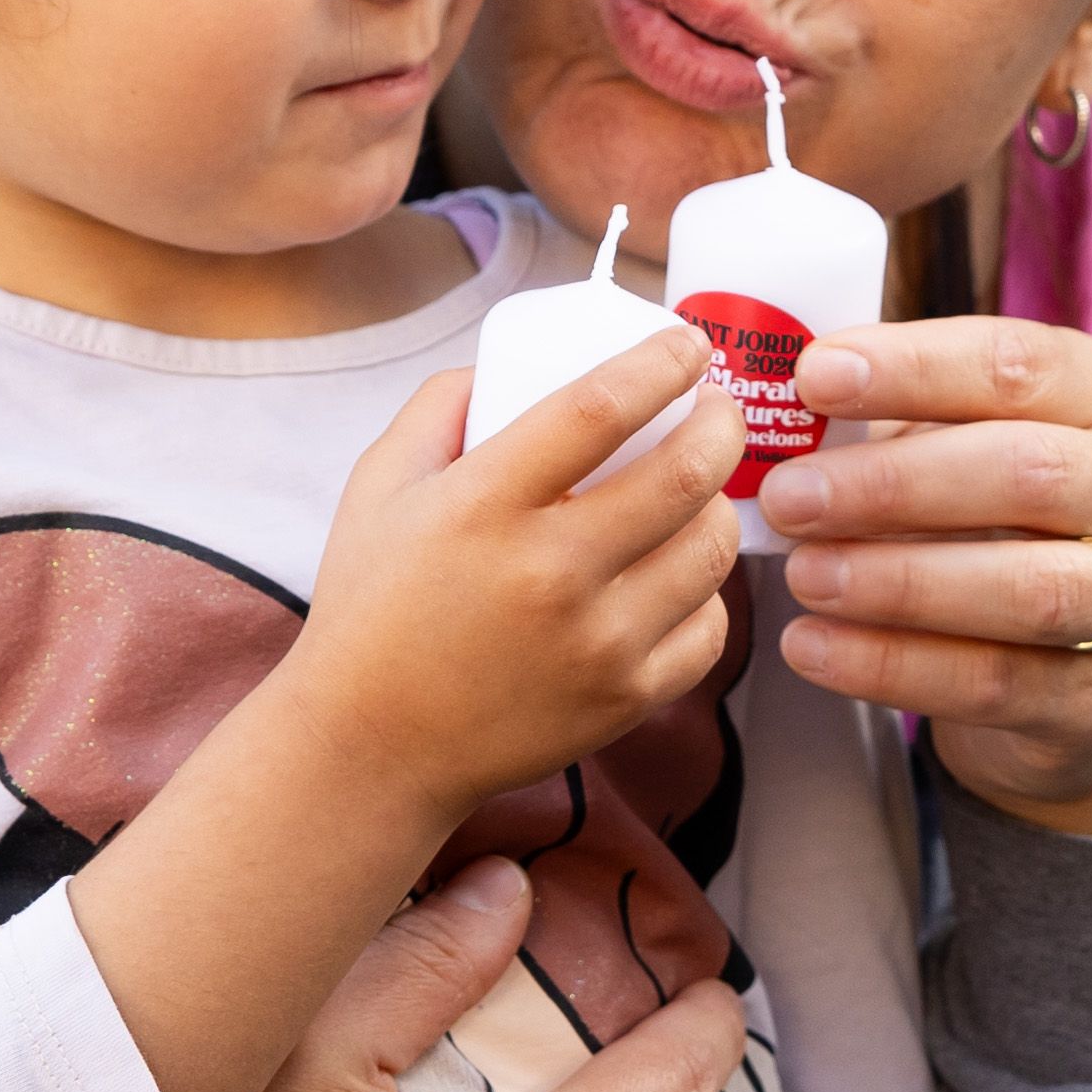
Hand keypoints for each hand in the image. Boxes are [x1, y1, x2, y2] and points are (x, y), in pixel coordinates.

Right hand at [274, 344, 748, 836]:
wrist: (371, 747)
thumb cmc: (373, 607)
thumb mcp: (379, 487)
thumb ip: (440, 406)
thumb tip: (509, 359)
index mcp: (484, 506)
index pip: (599, 409)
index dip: (661, 364)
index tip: (687, 344)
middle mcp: (548, 573)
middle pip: (682, 476)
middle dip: (720, 426)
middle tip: (716, 411)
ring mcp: (595, 644)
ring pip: (708, 551)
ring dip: (719, 504)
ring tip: (703, 489)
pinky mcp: (623, 700)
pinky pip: (707, 629)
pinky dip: (707, 592)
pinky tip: (684, 572)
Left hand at [764, 317, 1091, 834]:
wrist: (1082, 678)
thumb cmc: (1002, 527)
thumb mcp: (967, 450)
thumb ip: (899, 423)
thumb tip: (778, 411)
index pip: (1017, 364)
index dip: (913, 367)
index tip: (812, 378)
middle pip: (1028, 471)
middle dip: (894, 484)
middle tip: (788, 498)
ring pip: (1027, 587)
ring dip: (898, 581)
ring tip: (801, 576)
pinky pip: (996, 682)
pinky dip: (892, 666)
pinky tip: (813, 649)